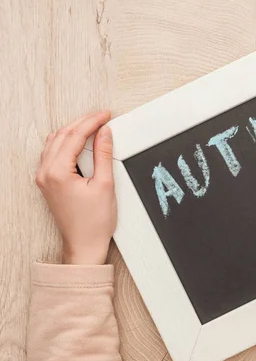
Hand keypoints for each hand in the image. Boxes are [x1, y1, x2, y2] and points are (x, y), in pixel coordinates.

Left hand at [36, 111, 115, 264]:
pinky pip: (52, 154)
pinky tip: (79, 143)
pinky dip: (65, 143)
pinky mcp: (47, 183)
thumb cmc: (94, 223)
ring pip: (54, 142)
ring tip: (92, 127)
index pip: (74, 136)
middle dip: (82, 123)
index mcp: (57, 172)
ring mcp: (44, 178)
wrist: (84, 245)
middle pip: (62, 136)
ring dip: (72, 131)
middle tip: (101, 117)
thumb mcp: (105, 185)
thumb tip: (104, 133)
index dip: (92, 122)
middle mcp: (45, 173)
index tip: (105, 115)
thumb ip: (103, 155)